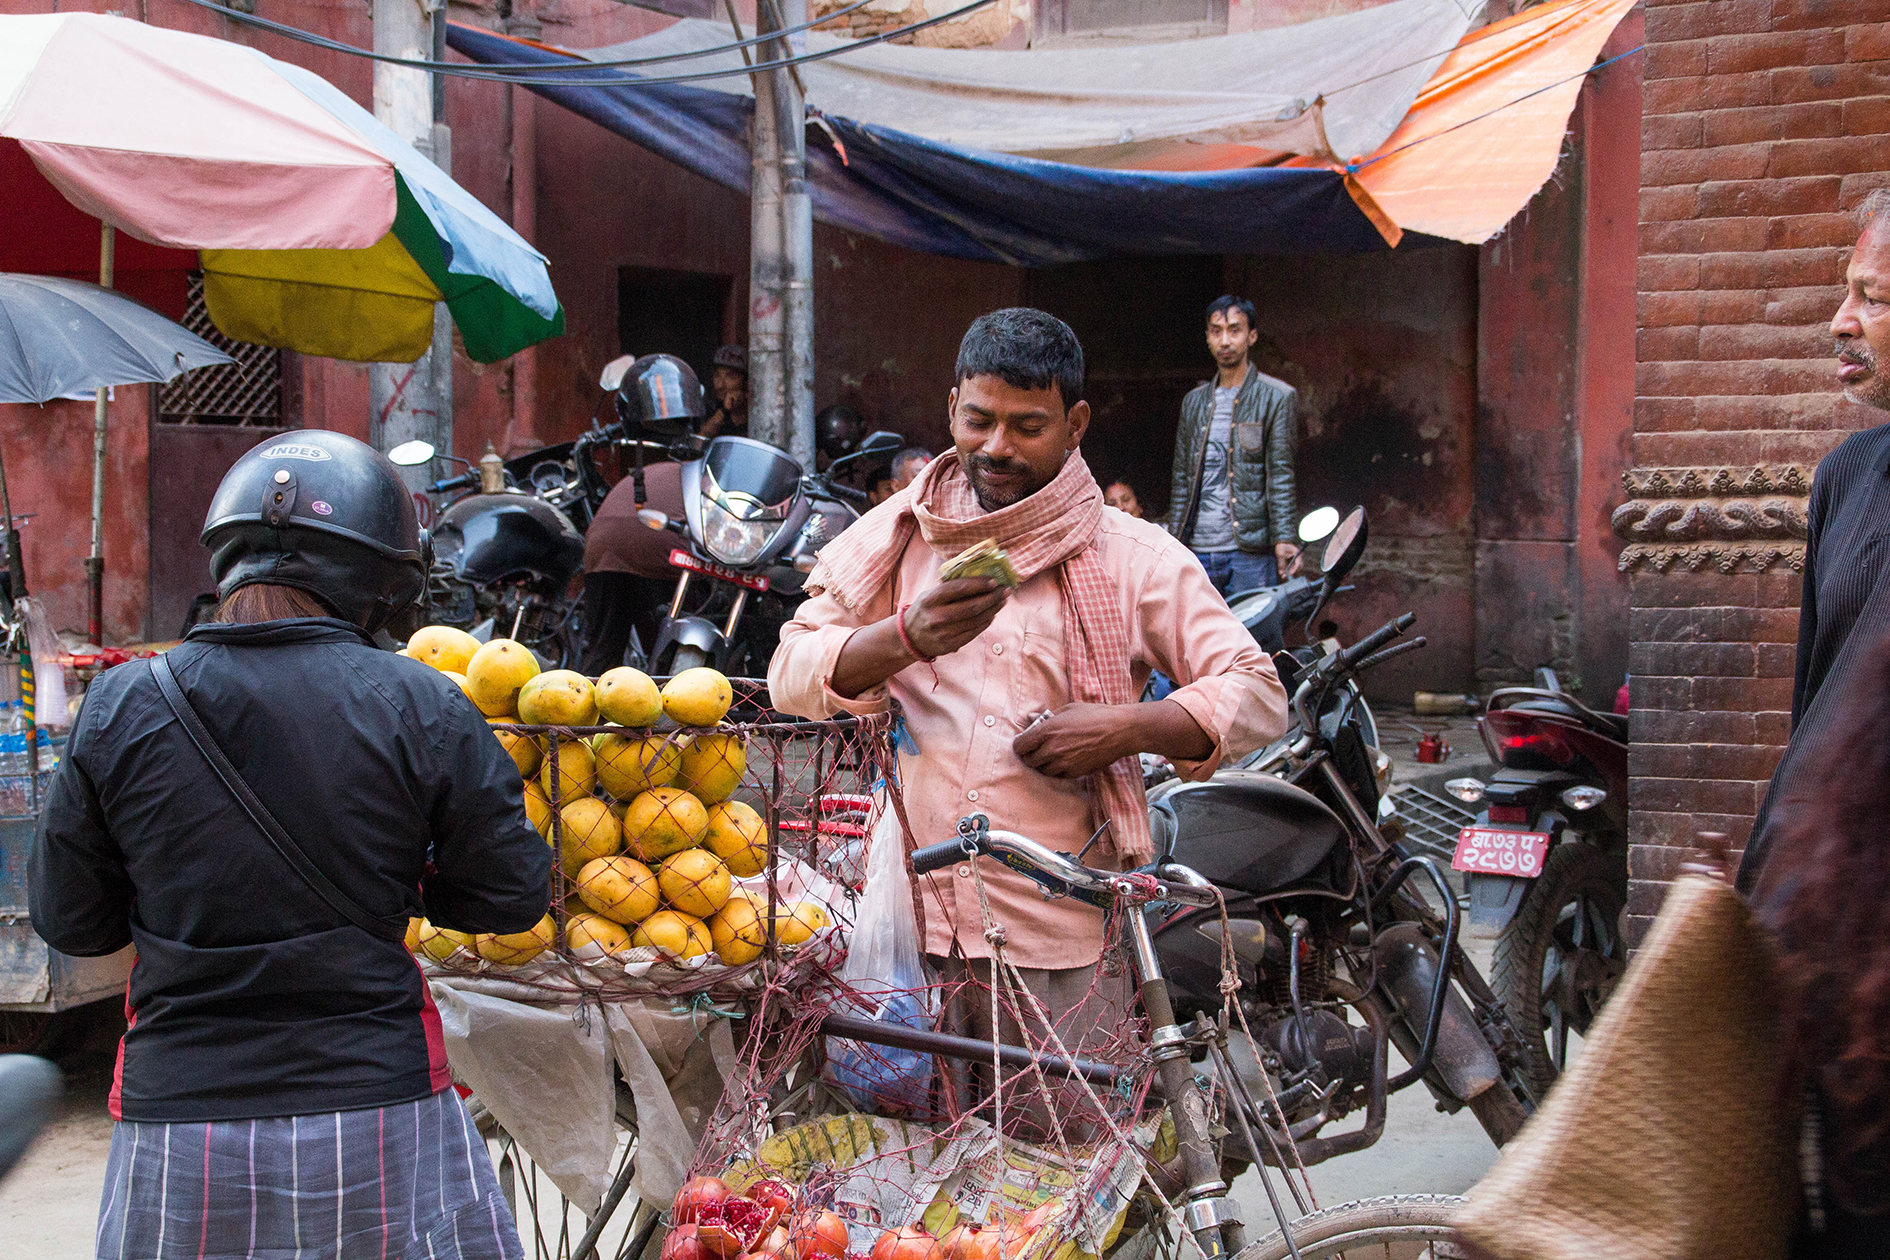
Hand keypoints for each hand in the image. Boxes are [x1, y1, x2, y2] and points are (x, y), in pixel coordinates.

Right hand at [902, 577, 1008, 659]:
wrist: (909, 636)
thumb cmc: (925, 609)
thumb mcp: (929, 595)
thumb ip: (949, 587)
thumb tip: (979, 576)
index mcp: (930, 599)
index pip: (959, 589)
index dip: (979, 584)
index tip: (994, 581)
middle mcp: (937, 617)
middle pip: (972, 607)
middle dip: (992, 598)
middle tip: (1005, 590)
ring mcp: (944, 633)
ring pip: (976, 620)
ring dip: (992, 610)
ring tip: (1002, 601)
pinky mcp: (950, 645)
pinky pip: (974, 632)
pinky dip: (986, 622)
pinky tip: (992, 615)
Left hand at [1012, 703, 1129, 778]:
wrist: (1120, 730)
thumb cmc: (1096, 715)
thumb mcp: (1068, 710)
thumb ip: (1046, 717)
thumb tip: (1030, 718)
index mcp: (1048, 730)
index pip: (1020, 746)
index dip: (1020, 745)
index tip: (1024, 743)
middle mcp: (1053, 749)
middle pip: (1029, 761)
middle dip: (1030, 755)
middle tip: (1036, 749)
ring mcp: (1064, 763)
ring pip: (1042, 771)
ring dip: (1043, 764)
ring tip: (1051, 755)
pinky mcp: (1075, 772)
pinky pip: (1058, 776)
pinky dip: (1057, 770)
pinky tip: (1064, 760)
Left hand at [1275, 541, 1300, 576]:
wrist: (1281, 538)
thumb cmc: (1282, 544)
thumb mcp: (1280, 554)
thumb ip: (1281, 563)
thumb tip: (1281, 571)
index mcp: (1298, 554)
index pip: (1298, 564)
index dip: (1293, 570)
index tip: (1288, 574)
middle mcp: (1298, 556)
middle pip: (1296, 566)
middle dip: (1290, 571)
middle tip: (1284, 575)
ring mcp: (1295, 556)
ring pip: (1292, 566)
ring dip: (1287, 570)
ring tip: (1281, 574)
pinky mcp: (1291, 556)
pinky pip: (1289, 563)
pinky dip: (1286, 567)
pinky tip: (1281, 570)